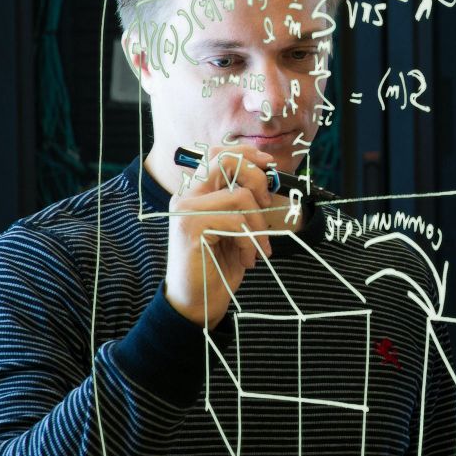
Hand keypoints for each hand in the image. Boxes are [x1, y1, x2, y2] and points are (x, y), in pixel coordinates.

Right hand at [164, 145, 276, 328]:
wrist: (197, 301)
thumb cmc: (218, 265)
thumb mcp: (236, 227)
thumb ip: (242, 201)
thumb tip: (270, 174)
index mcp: (196, 192)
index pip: (219, 154)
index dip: (248, 154)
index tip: (270, 166)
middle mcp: (186, 196)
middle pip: (226, 161)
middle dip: (258, 180)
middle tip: (267, 206)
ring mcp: (185, 210)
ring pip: (239, 195)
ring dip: (258, 224)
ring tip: (257, 248)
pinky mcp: (190, 227)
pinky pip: (237, 221)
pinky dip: (251, 241)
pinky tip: (247, 259)